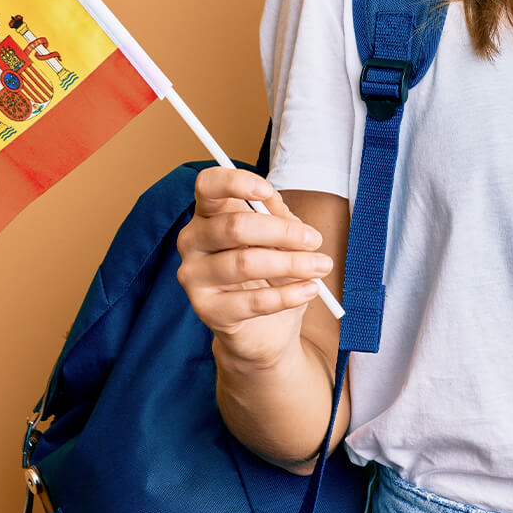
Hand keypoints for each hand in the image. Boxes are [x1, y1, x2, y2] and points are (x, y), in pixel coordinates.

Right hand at [175, 167, 332, 369]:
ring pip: (244, 263)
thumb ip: (276, 215)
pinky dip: (287, 295)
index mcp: (208, 214)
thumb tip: (272, 199)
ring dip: (291, 264)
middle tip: (315, 240)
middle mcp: (192, 241)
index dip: (234, 183)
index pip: (207, 186)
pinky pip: (251, 301)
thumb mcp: (279, 238)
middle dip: (283, 232)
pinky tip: (309, 290)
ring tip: (320, 267)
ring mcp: (194, 277)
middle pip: (234, 227)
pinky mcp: (207, 310)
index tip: (266, 190)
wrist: (264, 329)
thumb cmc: (270, 273)